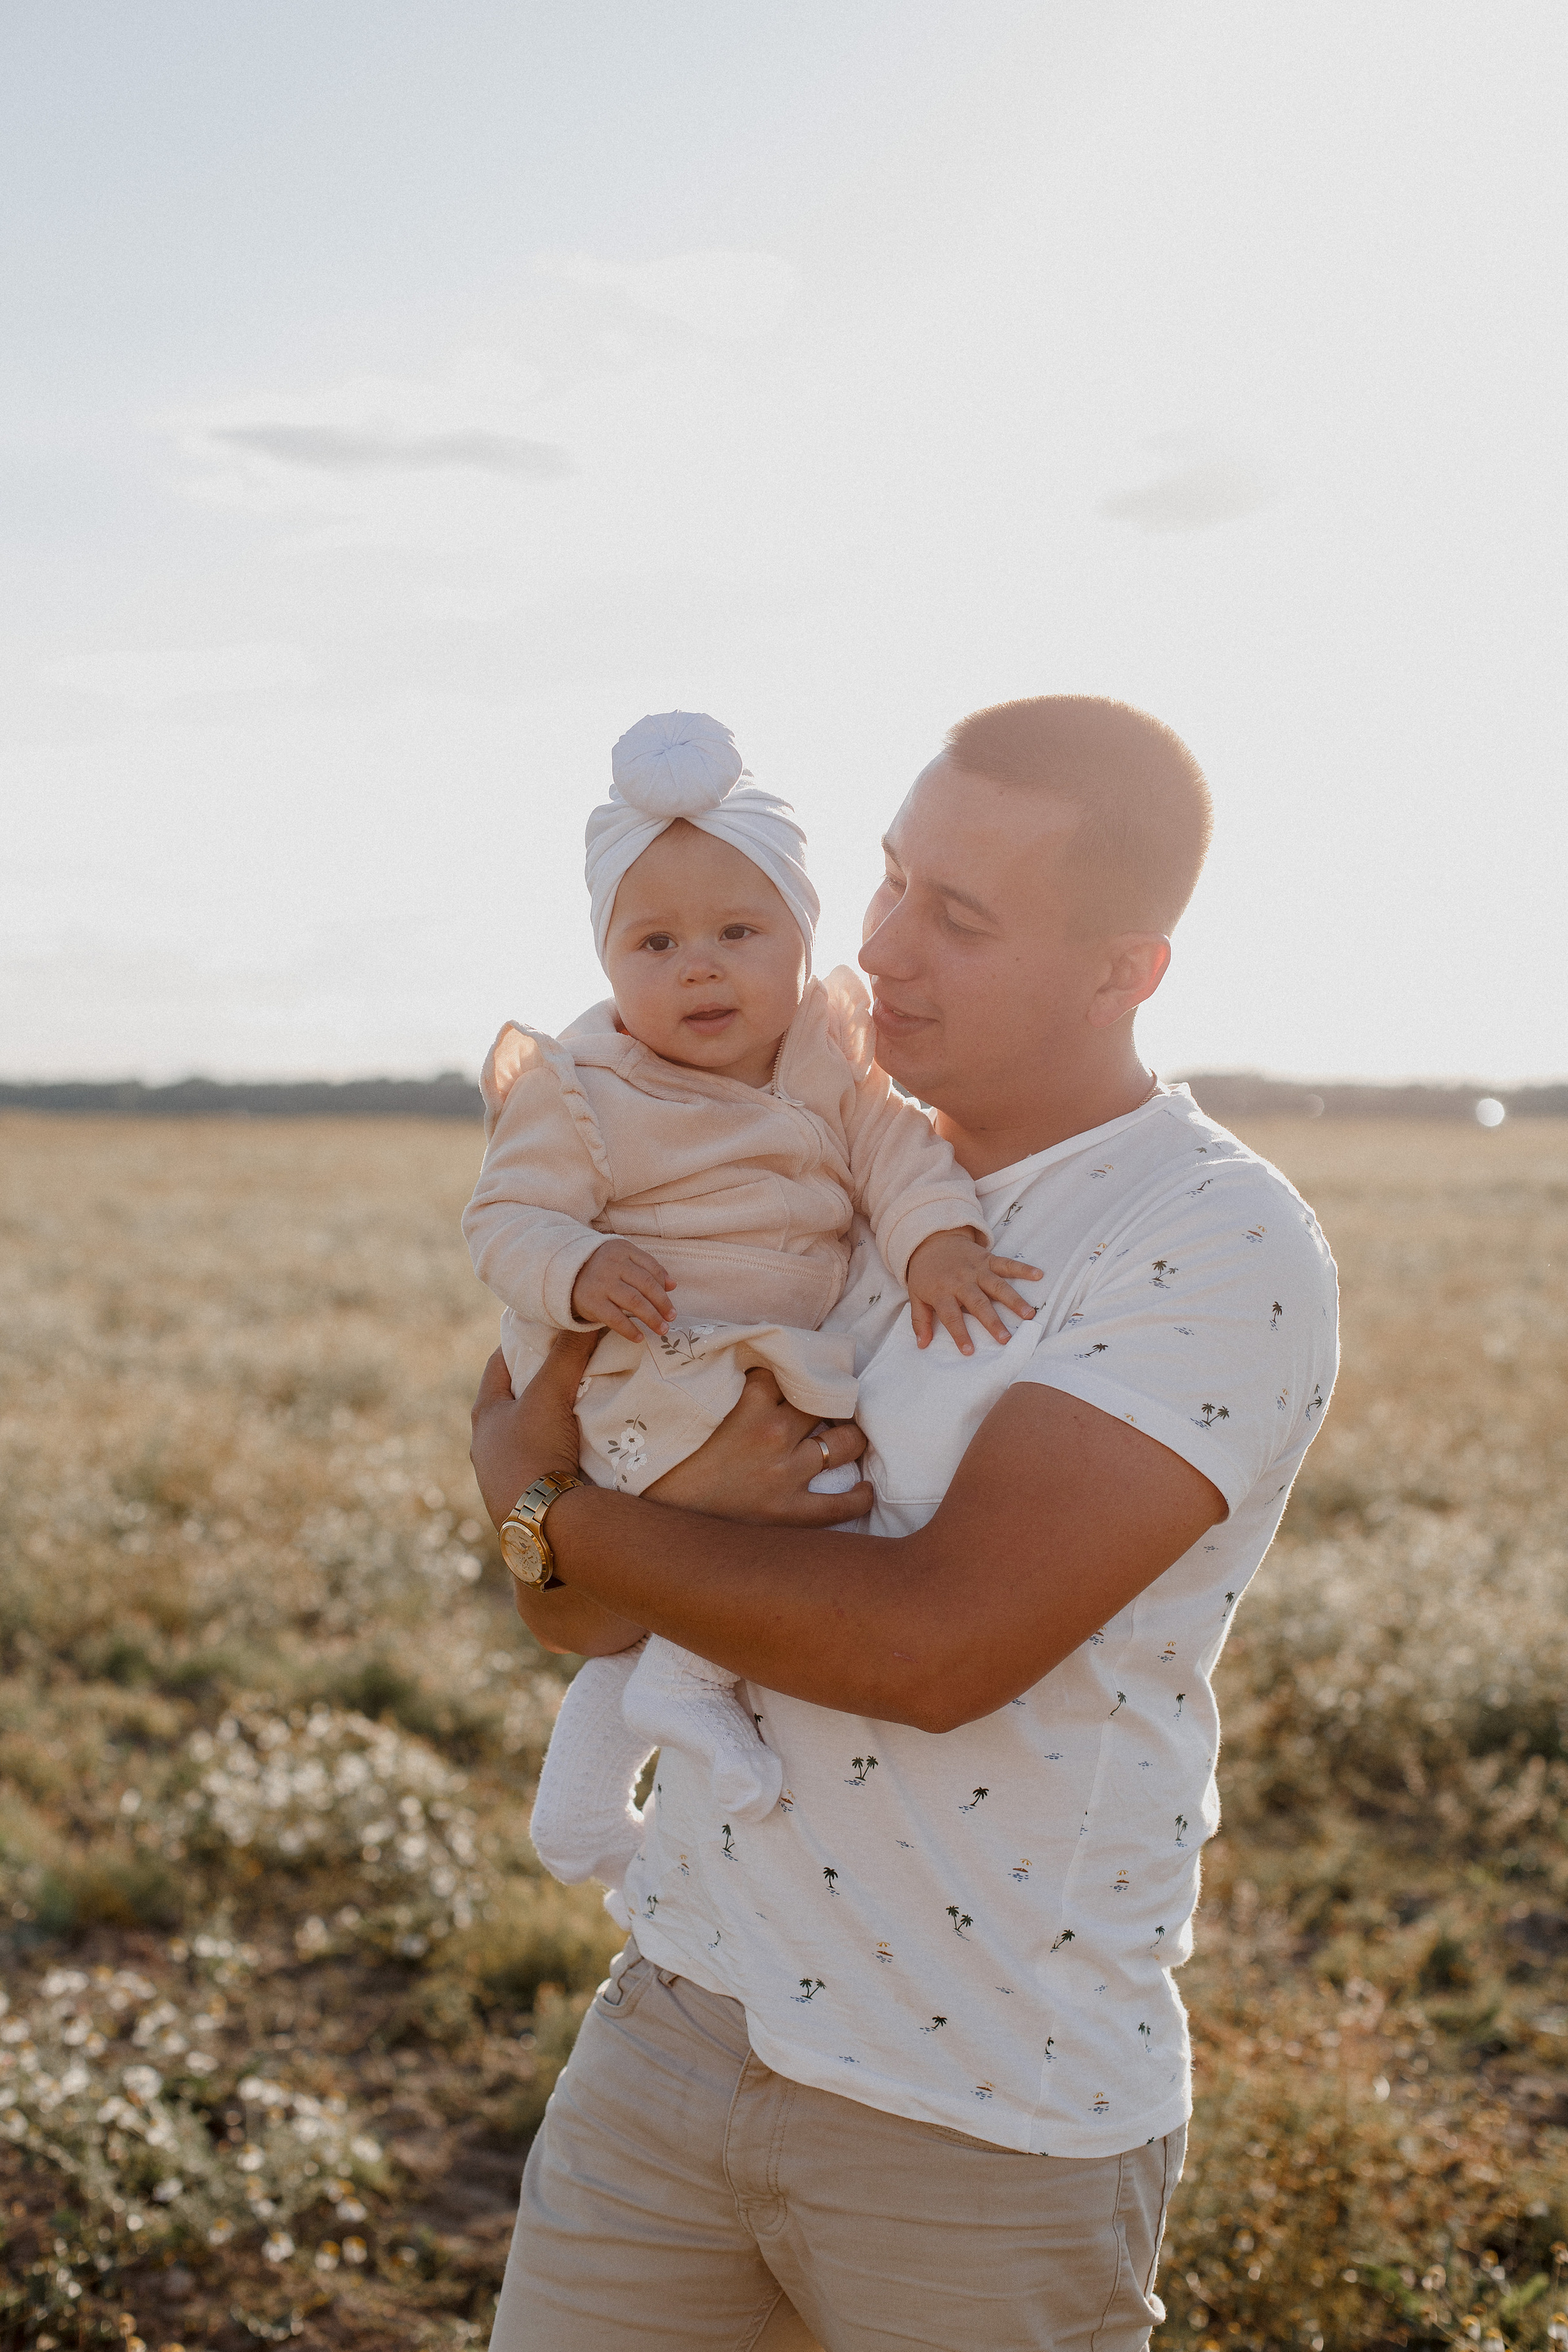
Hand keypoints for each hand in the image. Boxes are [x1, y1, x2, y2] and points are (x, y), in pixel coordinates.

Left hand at [469, 1336, 646, 1655]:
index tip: (546, 1328)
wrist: (544, 1524)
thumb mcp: (551, 1396)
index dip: (521, 1342)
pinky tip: (578, 1448)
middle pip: (513, 1401)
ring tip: (579, 1403)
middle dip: (539, 1382)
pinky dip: (555, 1450)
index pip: (499, 1364)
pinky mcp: (522, 1499)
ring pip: (526, 1435)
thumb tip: (588, 1316)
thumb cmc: (535, 1452)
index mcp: (484, 1415)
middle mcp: (485, 1445)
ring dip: (548, 1420)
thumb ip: (569, 1354)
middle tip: (570, 1363)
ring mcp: (501, 1475)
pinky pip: (539, 1463)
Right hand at [571, 1238, 673, 1338]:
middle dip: (662, 1303)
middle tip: (671, 1317)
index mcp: (622, 1250)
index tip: (671, 1297)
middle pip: (646, 1285)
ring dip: (652, 1318)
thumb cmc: (601, 1267)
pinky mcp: (592, 1302)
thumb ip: (647, 1267)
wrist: (564, 1274)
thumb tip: (672, 1285)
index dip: (664, 1284)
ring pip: (634, 1302)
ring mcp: (602, 1284)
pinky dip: (630, 1330)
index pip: (650, 1267)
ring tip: (662, 1329)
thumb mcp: (622, 1258)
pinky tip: (639, 1337)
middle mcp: (612, 1265)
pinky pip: (616, 1319)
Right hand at [646, 1367, 871, 1524]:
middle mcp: (773, 1435)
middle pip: (825, 1403)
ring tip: (851, 1439)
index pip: (786, 1374)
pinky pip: (842, 1504)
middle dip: (831, 1402)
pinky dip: (860, 1496)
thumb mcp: (696, 1417)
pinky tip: (865, 1489)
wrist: (658, 1520)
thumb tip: (756, 1376)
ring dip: (851, 1439)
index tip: (797, 1380)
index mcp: (748, 1407)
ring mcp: (786, 1474)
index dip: (793, 1376)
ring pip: (845, 1443)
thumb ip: (728, 1394)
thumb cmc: (672, 1467)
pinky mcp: (790, 1513)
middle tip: (833, 1407)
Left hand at [905, 1230, 1043, 1355]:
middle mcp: (961, 1281)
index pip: (951, 1317)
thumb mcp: (916, 1295)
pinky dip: (1023, 1269)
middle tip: (1005, 1339)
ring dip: (1014, 1300)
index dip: (960, 1334)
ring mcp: (977, 1269)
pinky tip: (1039, 1275)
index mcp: (942, 1292)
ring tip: (1028, 1314)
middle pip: (978, 1303)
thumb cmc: (925, 1273)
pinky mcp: (988, 1258)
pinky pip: (1007, 1264)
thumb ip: (919, 1321)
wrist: (931, 1239)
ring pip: (997, 1286)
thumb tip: (922, 1345)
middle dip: (992, 1322)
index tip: (969, 1351)